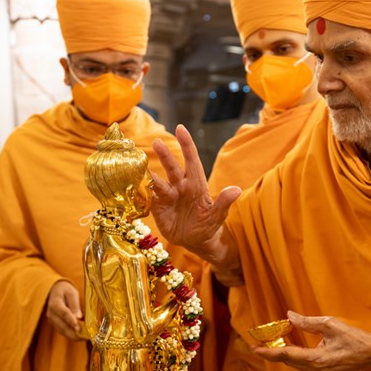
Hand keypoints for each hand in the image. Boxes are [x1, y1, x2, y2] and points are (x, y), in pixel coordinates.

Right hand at [46, 280, 83, 339]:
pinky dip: (71, 335)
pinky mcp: (54, 324)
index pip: (64, 314)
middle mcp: (51, 314)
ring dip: (73, 336)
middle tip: (85, 337)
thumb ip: (75, 305)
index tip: (79, 328)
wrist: (55, 291)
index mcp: (55, 303)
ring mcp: (52, 320)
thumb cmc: (65, 291)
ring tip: (84, 338)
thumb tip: (78, 317)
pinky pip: (63, 331)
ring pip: (62, 331)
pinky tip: (80, 336)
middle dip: (74, 333)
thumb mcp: (72, 293)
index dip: (72, 322)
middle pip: (62, 326)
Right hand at [150, 124, 240, 253]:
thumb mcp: (217, 216)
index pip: (192, 161)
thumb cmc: (208, 225)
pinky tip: (133, 184)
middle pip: (172, 168)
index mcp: (196, 184)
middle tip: (157, 142)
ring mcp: (168, 195)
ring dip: (150, 174)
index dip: (186, 145)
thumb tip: (237, 190)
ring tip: (142, 168)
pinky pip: (148, 196)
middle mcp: (180, 186)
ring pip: (158, 181)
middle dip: (166, 156)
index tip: (180, 129)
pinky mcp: (157, 206)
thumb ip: (223, 203)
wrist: (194, 241)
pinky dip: (141, 190)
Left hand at [251, 310, 370, 370]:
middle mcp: (315, 369)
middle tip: (257, 344)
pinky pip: (301, 364)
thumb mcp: (331, 325)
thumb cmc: (356, 338)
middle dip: (271, 353)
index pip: (286, 355)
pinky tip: (287, 347)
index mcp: (316, 359)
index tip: (254, 348)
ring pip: (294, 364)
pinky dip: (291, 355)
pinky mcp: (323, 370)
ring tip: (268, 345)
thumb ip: (308, 322)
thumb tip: (289, 316)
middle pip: (287, 361)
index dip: (268, 352)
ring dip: (281, 355)